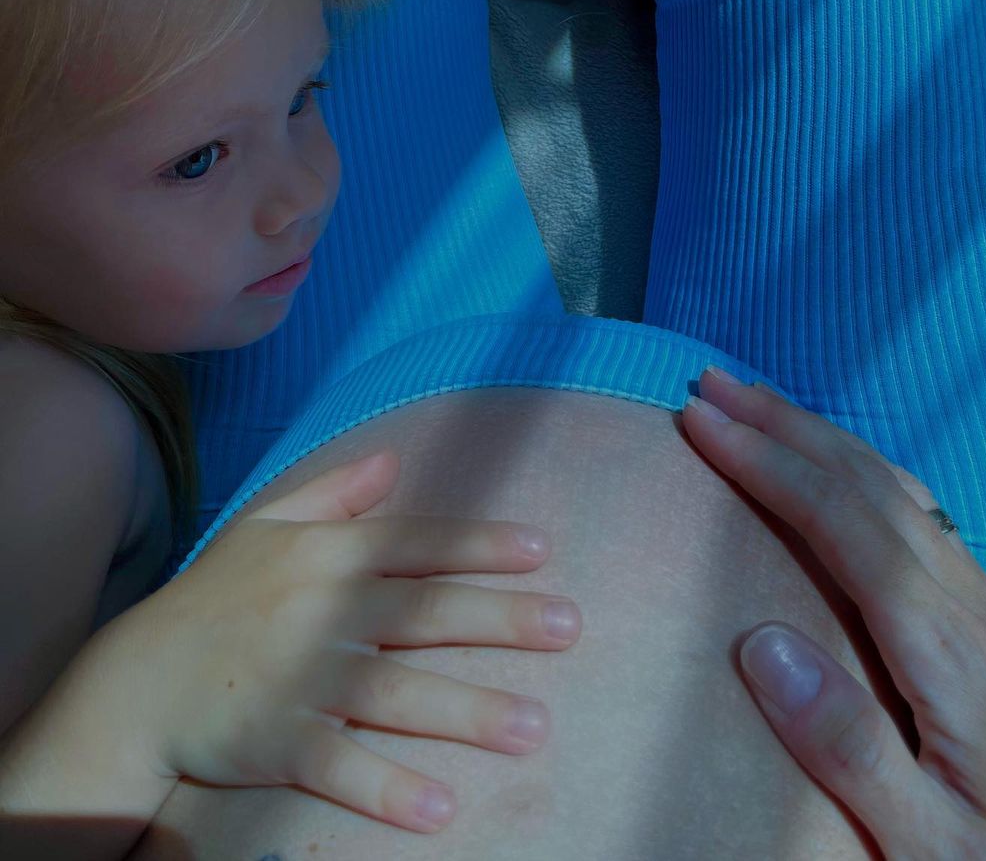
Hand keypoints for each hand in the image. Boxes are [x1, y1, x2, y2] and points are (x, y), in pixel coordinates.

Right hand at [90, 449, 580, 834]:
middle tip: (569, 627)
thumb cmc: (212, 597)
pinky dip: (384, 788)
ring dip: (465, 711)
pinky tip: (438, 807)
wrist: (135, 679)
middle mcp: (319, 611)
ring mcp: (298, 678)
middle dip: (499, 618)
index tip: (541, 549)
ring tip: (532, 728)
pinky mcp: (274, 740)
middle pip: (423, 612)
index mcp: (324, 556)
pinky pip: (337, 765)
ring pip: (394, 691)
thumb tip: (394, 459)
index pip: (415, 542)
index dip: (478, 543)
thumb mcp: (264, 524)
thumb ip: (333, 491)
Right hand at [682, 366, 985, 860]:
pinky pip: (930, 527)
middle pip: (878, 490)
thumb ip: (848, 750)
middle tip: (716, 384)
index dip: (772, 465)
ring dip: (827, 444)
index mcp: (959, 661)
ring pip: (909, 498)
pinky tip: (843, 480)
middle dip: (790, 427)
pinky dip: (867, 482)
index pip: (848, 527)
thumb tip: (760, 644)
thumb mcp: (928, 852)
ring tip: (763, 410)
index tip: (705, 422)